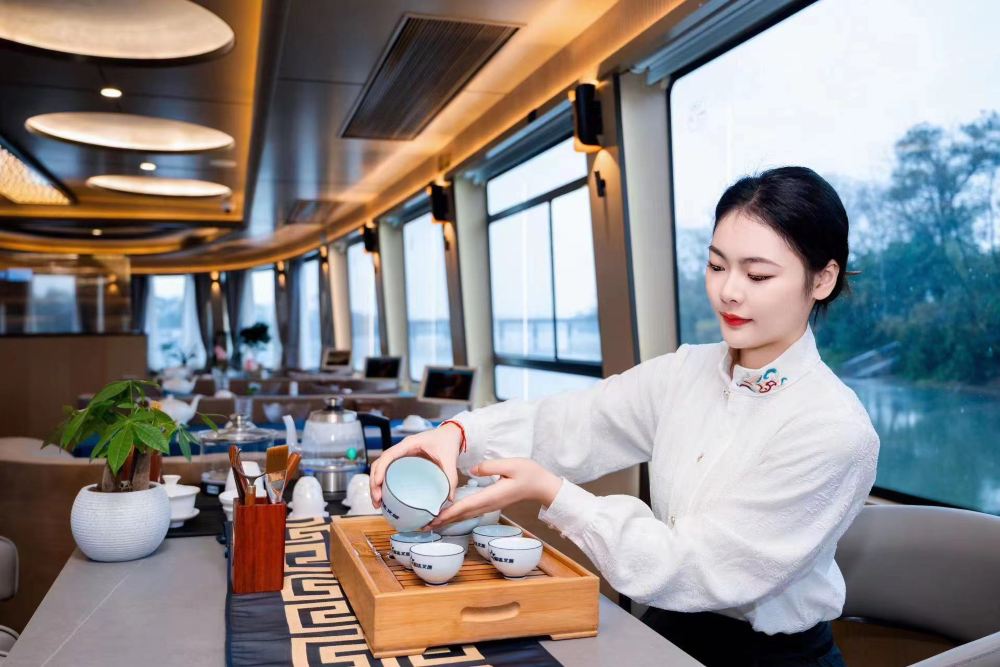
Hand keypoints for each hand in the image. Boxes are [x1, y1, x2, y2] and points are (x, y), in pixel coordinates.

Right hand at [369, 423, 463, 507]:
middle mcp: (402, 449)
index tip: (377, 483)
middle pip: (380, 463)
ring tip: (377, 502)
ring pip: (381, 468)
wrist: (451, 434)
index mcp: (410, 444)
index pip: (389, 455)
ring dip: (375, 484)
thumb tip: (448, 498)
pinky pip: (388, 470)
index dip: (380, 469)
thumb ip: (451, 477)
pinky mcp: (404, 461)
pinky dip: (383, 483)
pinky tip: (384, 496)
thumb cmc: (448, 441)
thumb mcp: (450, 459)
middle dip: (374, 482)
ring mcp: (401, 455)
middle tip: (377, 499)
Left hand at [427, 458, 562, 529]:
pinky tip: (449, 514)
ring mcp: (489, 506)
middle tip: (422, 526)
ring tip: (431, 523)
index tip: (432, 519)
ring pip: (465, 516)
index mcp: (490, 496)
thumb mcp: (511, 464)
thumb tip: (473, 468)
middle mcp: (488, 504)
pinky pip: (470, 512)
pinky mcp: (490, 503)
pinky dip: (457, 515)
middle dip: (442, 521)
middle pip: (461, 515)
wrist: (542, 485)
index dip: (447, 513)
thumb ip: (490, 467)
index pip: (464, 506)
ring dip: (447, 520)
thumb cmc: (529, 473)